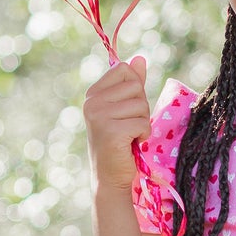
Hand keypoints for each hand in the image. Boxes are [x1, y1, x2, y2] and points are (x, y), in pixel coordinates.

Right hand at [83, 56, 149, 188]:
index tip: (125, 109)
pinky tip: (131, 144)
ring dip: (142, 122)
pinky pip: (143, 123)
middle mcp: (92, 103)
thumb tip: (140, 58)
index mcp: (93, 94)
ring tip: (129, 136)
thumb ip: (132, 83)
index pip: (124, 70)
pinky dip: (143, 135)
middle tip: (128, 126)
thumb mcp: (124, 108)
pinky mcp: (111, 132)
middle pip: (135, 87)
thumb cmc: (120, 141)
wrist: (110, 177)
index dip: (134, 89)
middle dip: (141, 107)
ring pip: (141, 105)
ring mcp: (99, 117)